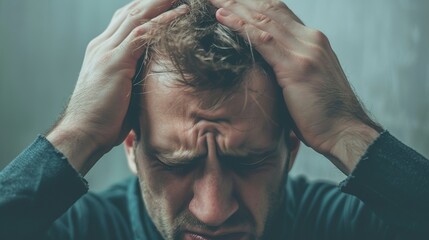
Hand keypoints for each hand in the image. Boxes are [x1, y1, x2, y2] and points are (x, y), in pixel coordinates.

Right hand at [47, 0, 188, 174]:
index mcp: (102, 50)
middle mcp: (102, 45)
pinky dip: (163, 21)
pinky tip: (181, 13)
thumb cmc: (103, 118)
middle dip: (154, 0)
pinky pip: (143, 34)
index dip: (146, 8)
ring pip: (138, 16)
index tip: (166, 2)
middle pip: (132, 11)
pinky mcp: (115, 62)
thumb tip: (152, 74)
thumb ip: (132, 75)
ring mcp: (106, 51)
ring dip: (162, 3)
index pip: (125, 20)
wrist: (82, 133)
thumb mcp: (119, 90)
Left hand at [210, 0, 380, 172]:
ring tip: (211, 0)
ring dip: (233, 6)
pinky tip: (221, 18)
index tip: (231, 0)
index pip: (279, 12)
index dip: (252, 3)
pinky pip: (262, 40)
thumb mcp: (306, 81)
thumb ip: (289, 66)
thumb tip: (266, 65)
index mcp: (313, 41)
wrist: (345, 131)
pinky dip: (239, 26)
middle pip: (268, 8)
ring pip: (263, 18)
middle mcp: (310, 39)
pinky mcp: (296, 67)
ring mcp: (305, 50)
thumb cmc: (323, 113)